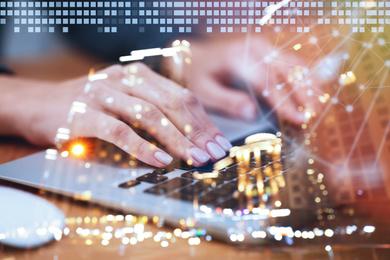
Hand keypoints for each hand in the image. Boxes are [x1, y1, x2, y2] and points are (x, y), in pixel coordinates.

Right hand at [0, 63, 231, 166]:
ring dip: (176, 139)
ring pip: (150, 115)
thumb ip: (152, 111)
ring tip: (195, 159)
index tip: (219, 142)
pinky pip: (119, 131)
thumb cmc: (87, 107)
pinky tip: (160, 160)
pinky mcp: (84, 114)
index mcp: (139, 75)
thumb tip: (190, 137)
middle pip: (172, 103)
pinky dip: (142, 147)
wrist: (37, 104)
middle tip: (213, 153)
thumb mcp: (123, 101)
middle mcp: (124, 79)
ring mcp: (103, 94)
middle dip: (197, 131)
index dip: (203, 121)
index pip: (181, 96)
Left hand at [187, 35, 321, 123]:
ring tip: (314, 106)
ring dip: (307, 84)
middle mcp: (254, 48)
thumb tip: (251, 113)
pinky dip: (303, 77)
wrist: (199, 58)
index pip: (267, 81)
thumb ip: (227, 102)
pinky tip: (310, 92)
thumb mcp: (204, 93)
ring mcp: (264, 46)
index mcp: (237, 57)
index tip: (297, 118)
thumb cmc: (200, 76)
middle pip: (286, 70)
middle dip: (302, 93)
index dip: (284, 102)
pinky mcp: (269, 50)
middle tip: (312, 114)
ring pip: (294, 63)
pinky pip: (292, 62)